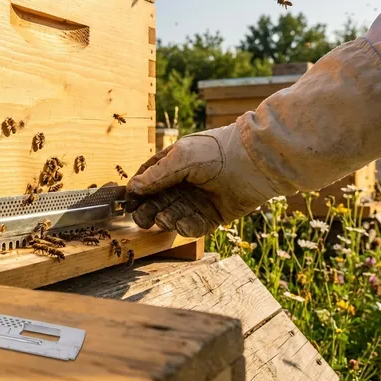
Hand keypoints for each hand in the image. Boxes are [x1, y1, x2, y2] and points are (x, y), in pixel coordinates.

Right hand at [125, 124, 281, 236]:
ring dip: (167, 220)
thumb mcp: (181, 158)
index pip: (147, 181)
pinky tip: (184, 224)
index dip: (136, 193)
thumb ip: (156, 175)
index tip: (127, 203)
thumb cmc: (216, 152)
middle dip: (148, 212)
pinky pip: (193, 227)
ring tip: (166, 218)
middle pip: (157, 203)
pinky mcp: (212, 216)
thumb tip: (133, 188)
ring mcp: (197, 201)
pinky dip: (187, 228)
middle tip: (143, 219)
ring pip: (173, 217)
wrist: (253, 163)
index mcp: (172, 165)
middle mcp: (183, 184)